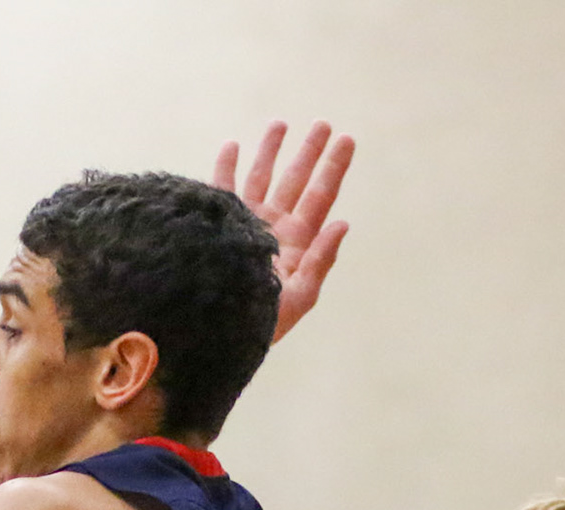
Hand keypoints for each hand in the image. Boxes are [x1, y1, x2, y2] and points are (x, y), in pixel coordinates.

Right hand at [213, 121, 354, 341]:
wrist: (217, 330)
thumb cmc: (260, 323)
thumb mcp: (299, 296)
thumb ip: (320, 260)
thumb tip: (342, 223)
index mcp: (296, 242)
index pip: (320, 197)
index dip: (333, 168)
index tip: (346, 139)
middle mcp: (272, 228)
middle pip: (296, 181)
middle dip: (308, 152)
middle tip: (323, 124)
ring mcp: (245, 223)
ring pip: (261, 178)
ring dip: (270, 151)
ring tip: (280, 123)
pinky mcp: (217, 224)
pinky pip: (222, 189)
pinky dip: (227, 166)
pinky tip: (233, 145)